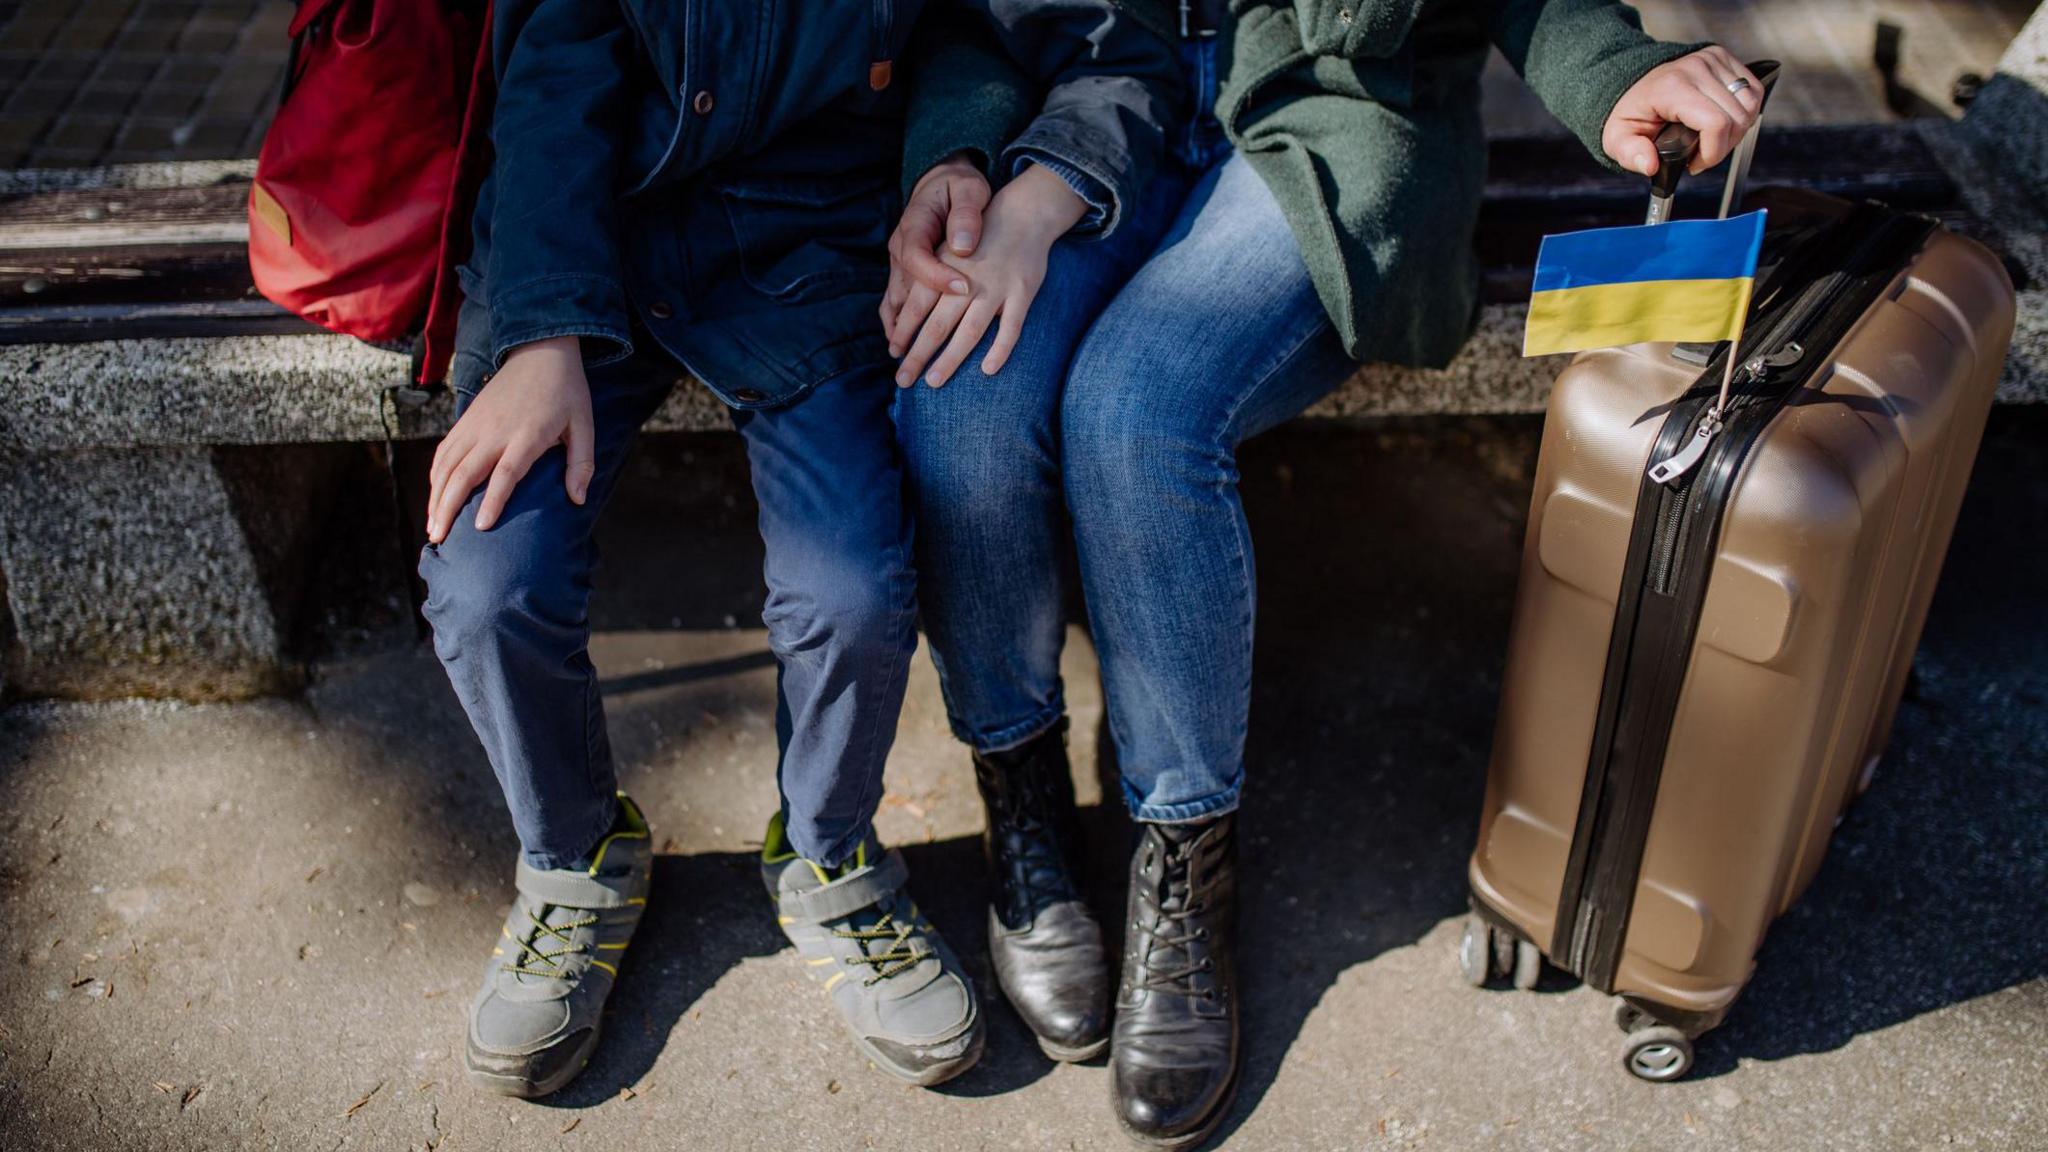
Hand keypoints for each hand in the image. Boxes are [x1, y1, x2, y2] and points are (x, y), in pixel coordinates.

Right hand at [426, 335, 594, 543]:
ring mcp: (476, 424)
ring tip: (432, 526)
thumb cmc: (566, 392)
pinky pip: (444, 451)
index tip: (480, 528)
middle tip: (440, 538)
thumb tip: (578, 500)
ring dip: (436, 496)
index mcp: (527, 435)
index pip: (505, 473)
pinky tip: (435, 495)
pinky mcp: (466, 419)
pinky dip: (436, 475)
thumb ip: (581, 464)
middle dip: (448, 508)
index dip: (492, 501)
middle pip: (464, 473)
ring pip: (446, 464)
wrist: (540, 351)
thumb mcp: (584, 426)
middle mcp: (495, 431)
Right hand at [882, 154, 989, 348]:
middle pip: (902, 288)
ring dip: (898, 329)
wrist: (942, 181)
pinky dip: (895, 322)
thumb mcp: (968, 190)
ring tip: (901, 358)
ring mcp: (899, 261)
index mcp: (915, 225)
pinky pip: (894, 300)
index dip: (938, 276)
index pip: (920, 256)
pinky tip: (898, 344)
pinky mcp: (903, 271)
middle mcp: (901, 247)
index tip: (963, 289)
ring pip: (894, 298)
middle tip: (916, 355)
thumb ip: (966, 214)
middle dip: (909, 325)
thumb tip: (963, 245)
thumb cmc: (960, 187)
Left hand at [889, 163, 1086, 386]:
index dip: (903, 331)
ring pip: (970, 331)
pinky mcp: (1023, 292)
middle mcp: (968, 279)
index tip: (893, 353)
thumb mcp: (948, 248)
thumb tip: (902, 313)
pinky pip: (1011, 327)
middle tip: (902, 380)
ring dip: (950, 359)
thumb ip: (929, 277)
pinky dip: (1000, 349)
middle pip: (938, 324)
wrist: (1024, 212)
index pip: (917, 305)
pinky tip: (987, 370)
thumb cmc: (979, 237)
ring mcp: (997, 286)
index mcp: (945, 266)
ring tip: (933, 382)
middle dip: (918, 355)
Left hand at [1603, 47, 1762, 176]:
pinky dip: (1744, 111)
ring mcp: (1712, 59)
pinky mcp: (1723, 57)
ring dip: (1737, 130)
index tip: (1696, 163)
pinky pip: (1753, 90)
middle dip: (1723, 146)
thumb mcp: (1618, 139)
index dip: (1713, 151)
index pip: (1716, 123)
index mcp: (1672, 87)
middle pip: (1737, 118)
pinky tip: (1723, 121)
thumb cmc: (1631, 113)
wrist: (1633, 84)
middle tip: (1702, 154)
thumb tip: (1650, 166)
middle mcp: (1696, 67)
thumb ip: (1631, 154)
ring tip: (1712, 139)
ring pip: (1750, 105)